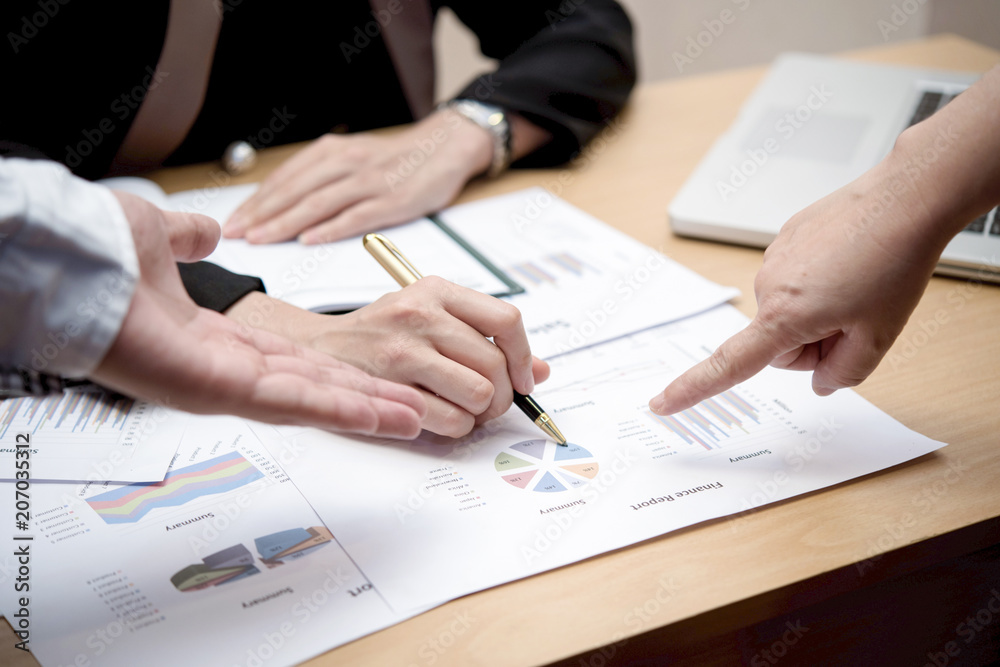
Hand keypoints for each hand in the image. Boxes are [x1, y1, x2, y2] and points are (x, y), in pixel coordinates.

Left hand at [91, 192, 426, 437]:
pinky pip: (292, 403)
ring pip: (310, 402)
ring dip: (365, 412)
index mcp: (213, 335)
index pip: (291, 358)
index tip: (374, 376)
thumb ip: (189, 238)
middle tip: (412, 411)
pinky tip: (380, 416)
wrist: (68, 256)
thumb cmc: (100, 250)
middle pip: (311, 387)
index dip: (336, 370)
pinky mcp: (220, 388)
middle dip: (365, 399)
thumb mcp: (160, 235)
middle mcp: (221, 366)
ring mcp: (221, 383)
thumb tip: (206, 231)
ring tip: (413, 420)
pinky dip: (340, 410)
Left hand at [222, 110, 493, 244]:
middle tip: (236, 234)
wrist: (446, 147)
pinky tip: (310, 240)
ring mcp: (370, 182)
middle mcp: (347, 163)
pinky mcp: (393, 201)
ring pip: (318, 203)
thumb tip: (282, 203)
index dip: (256, 200)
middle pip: (295, 190)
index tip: (233, 221)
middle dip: (261, 214)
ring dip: (286, 223)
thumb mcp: (353, 158)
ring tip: (262, 240)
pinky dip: (331, 228)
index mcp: (333, 152)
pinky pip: (356, 216)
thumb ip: (322, 177)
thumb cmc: (396, 160)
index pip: (285, 178)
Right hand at [225, 278, 549, 436]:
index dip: (525, 356)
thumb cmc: (381, 335)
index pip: (506, 319)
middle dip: (502, 394)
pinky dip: (457, 426)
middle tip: (490, 402)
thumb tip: (540, 371)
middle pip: (496, 364)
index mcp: (437, 290)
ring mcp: (403, 350)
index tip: (524, 378)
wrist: (317, 349)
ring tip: (464, 408)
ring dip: (480, 412)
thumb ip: (485, 339)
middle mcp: (421, 314)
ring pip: (480, 394)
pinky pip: (452, 419)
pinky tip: (442, 417)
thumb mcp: (433, 318)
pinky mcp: (389, 387)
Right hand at [648, 158, 946, 415]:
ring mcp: (774, 259)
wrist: (903, 200)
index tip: (661, 404)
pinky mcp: (786, 238)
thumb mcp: (879, 337)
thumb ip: (844, 374)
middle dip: (813, 341)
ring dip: (819, 309)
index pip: (729, 365)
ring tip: (860, 285)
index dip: (691, 388)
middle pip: (780, 342)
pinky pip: (796, 278)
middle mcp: (768, 286)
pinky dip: (820, 281)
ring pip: (789, 310)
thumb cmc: (892, 263)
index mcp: (784, 316)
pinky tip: (850, 263)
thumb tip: (821, 382)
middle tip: (856, 321)